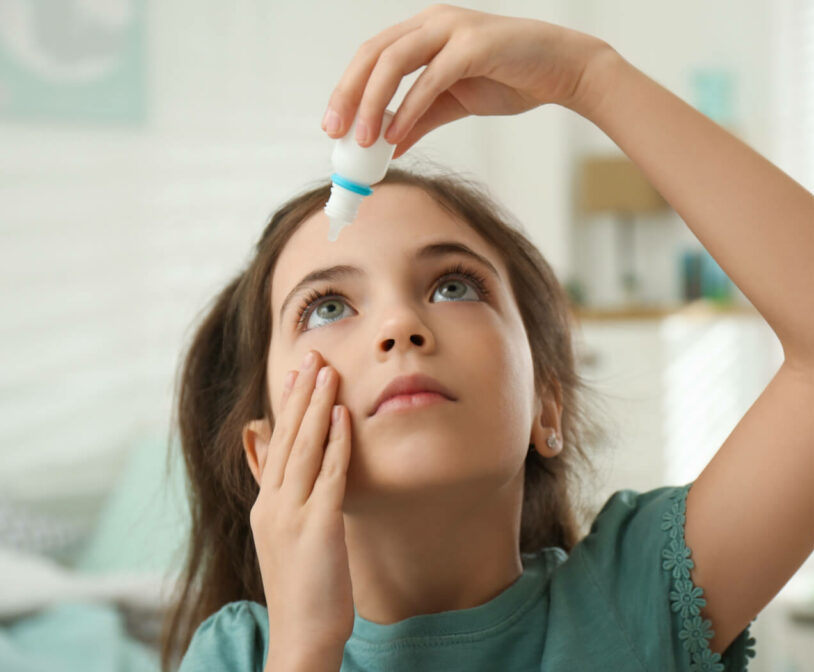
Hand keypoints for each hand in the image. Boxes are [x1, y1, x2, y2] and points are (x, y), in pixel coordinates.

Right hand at [250, 350, 353, 660]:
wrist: (300, 636)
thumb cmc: (303, 591)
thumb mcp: (288, 540)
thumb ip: (287, 502)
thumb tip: (289, 475)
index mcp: (266, 506)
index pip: (276, 444)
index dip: (287, 405)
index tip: (297, 371)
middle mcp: (273, 505)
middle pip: (287, 437)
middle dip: (300, 392)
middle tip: (312, 353)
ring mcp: (292, 515)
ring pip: (305, 448)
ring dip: (317, 406)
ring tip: (327, 370)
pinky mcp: (317, 529)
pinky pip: (328, 477)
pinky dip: (336, 443)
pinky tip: (343, 416)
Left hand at [320, 3, 613, 157]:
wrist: (564, 70)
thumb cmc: (513, 78)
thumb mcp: (455, 103)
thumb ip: (421, 119)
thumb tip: (389, 145)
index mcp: (424, 31)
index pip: (372, 57)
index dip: (348, 90)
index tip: (334, 126)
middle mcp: (433, 23)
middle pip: (373, 54)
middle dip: (349, 94)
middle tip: (336, 133)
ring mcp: (452, 29)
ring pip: (394, 61)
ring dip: (374, 102)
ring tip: (364, 141)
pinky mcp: (474, 45)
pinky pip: (431, 78)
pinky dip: (410, 107)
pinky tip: (397, 135)